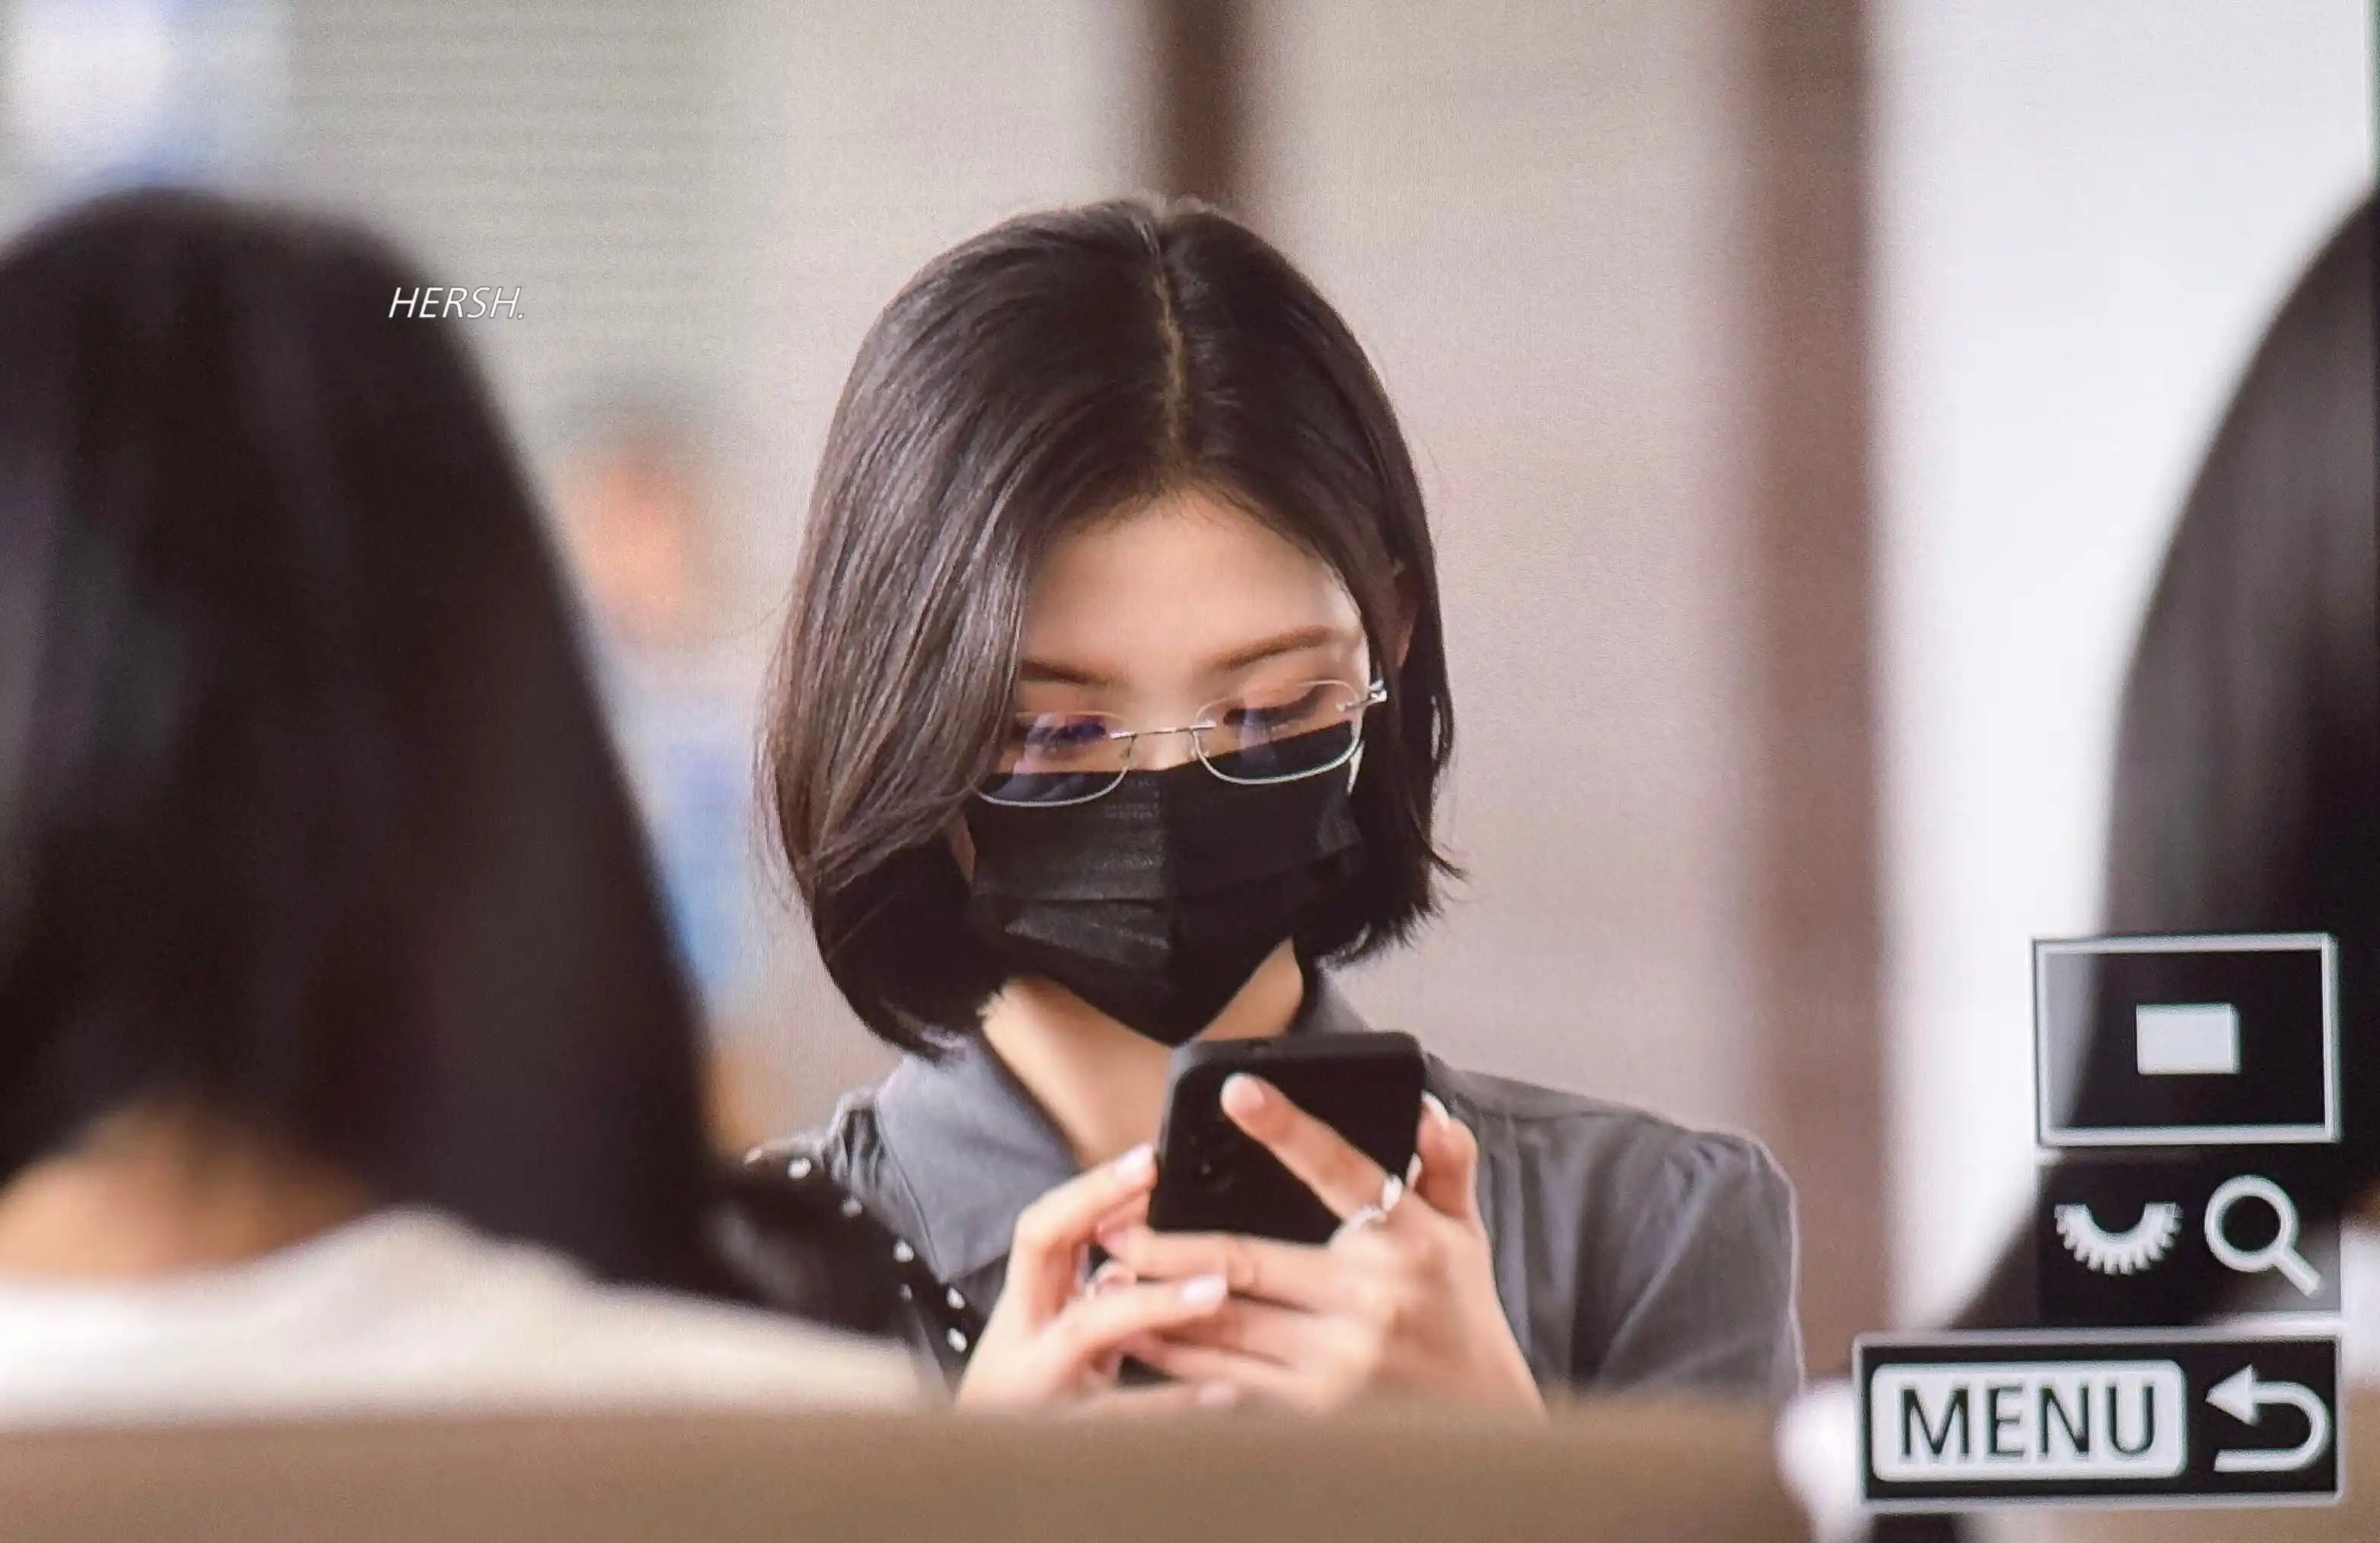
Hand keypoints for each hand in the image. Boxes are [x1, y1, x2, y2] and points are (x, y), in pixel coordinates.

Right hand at [954, 1141, 1238, 1413]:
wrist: (972, 1489)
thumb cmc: (1034, 1406)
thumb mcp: (1058, 1345)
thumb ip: (1093, 1295)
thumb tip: (1141, 1235)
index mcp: (1023, 1310)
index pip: (1042, 1229)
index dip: (1089, 1190)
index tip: (1147, 1160)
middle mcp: (1020, 1337)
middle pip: (1040, 1246)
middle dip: (1092, 1199)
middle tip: (1152, 1169)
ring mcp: (1037, 1386)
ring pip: (1088, 1328)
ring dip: (1154, 1301)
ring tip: (1216, 1287)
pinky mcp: (1062, 1439)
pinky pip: (1122, 1419)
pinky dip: (1174, 1406)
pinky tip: (1227, 1396)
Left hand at [1099, 1078, 1543, 1417]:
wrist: (1489, 1422)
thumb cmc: (1465, 1315)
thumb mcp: (1466, 1232)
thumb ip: (1445, 1165)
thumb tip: (1425, 1108)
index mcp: (1407, 1241)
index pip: (1340, 1170)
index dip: (1287, 1128)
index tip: (1237, 1090)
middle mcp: (1372, 1300)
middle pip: (1249, 1261)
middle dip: (1170, 1243)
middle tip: (1113, 1221)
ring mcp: (1341, 1362)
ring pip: (1228, 1325)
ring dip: (1160, 1303)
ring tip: (1106, 1279)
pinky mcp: (1318, 1411)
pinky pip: (1233, 1382)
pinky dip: (1183, 1362)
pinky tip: (1141, 1341)